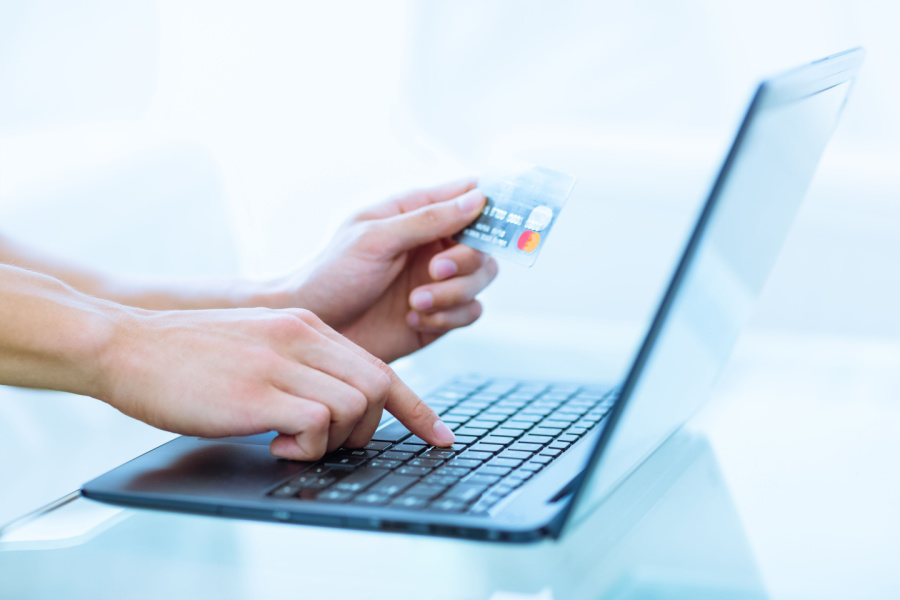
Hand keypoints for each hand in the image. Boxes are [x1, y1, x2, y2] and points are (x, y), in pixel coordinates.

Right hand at [100, 307, 454, 459]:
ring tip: (290, 442)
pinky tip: (272, 444)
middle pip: (378, 388)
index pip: (380, 367)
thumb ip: (302, 366)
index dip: (416, 409)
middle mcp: (302, 337)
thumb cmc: (189, 356)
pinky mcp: (257, 390)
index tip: (439, 436)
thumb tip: (337, 408)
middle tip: (327, 444)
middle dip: (367, 431)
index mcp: (306, 326)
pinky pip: (317, 423)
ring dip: (332, 440)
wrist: (128, 346)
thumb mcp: (259, 346)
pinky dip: (306, 446)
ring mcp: (281, 361)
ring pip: (355, 405)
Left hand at [279, 179, 498, 361]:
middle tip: (434, 270)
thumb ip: (428, 219)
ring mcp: (437, 282)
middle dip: (466, 260)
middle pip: (483, 245)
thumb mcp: (375, 238)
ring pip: (481, 281)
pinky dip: (448, 317)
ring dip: (455, 293)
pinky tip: (414, 319)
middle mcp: (432, 246)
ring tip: (416, 303)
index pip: (467, 196)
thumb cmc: (332, 274)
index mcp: (415, 215)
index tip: (511, 212)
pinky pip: (469, 313)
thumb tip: (477, 198)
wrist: (315, 326)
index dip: (492, 201)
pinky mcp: (438, 316)